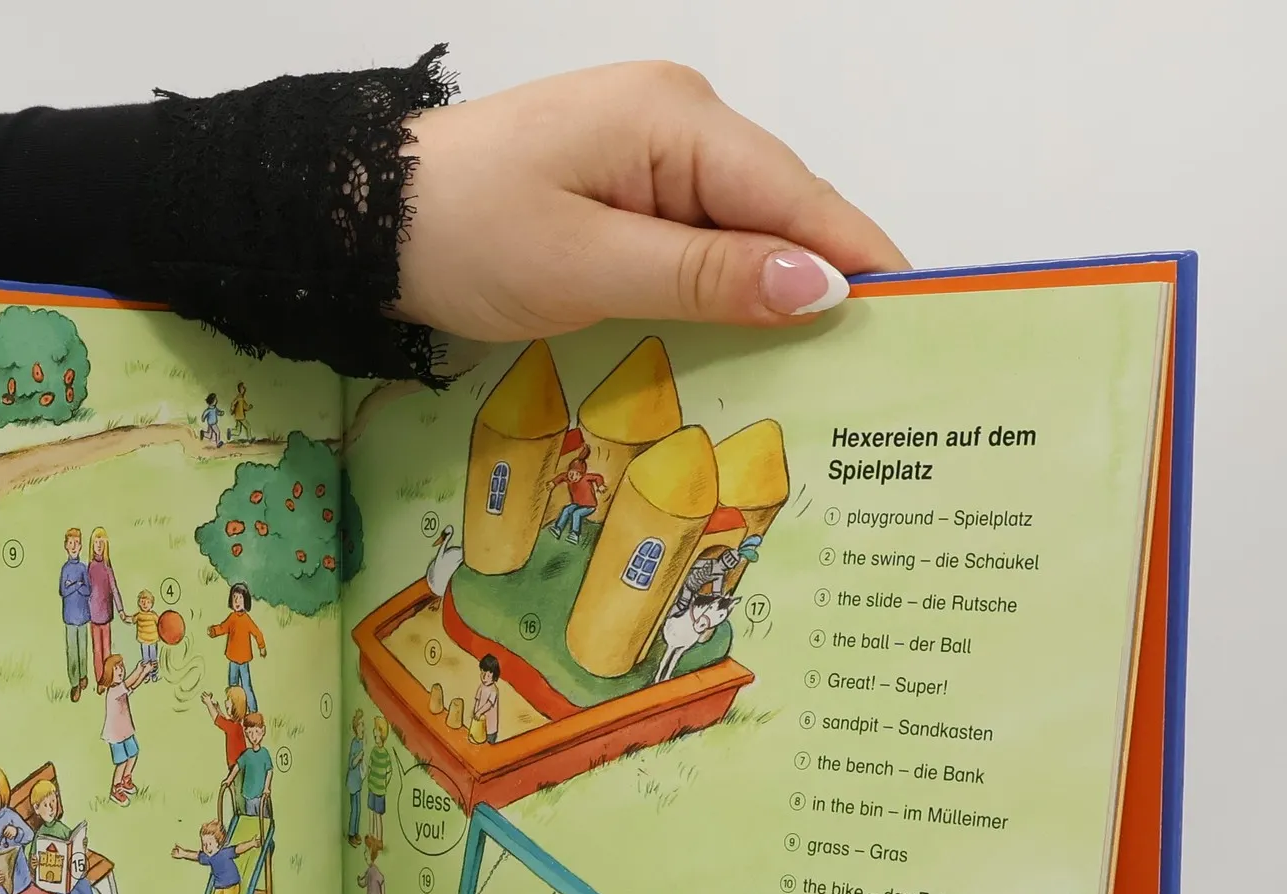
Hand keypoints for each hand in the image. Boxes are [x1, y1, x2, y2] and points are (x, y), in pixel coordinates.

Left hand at [397, 63, 906, 337]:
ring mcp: (652, 154)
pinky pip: (698, 242)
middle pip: (778, 214)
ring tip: (826, 378)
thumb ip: (706, 276)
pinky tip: (747, 346)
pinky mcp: (625, 190)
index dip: (857, 261)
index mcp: (679, 121)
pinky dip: (723, 292)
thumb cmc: (468, 236)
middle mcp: (680, 122)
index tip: (917, 322)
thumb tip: (818, 288)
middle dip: (822, 288)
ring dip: (772, 299)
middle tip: (874, 377)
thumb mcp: (589, 265)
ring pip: (740, 234)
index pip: (797, 197)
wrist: (369, 220)